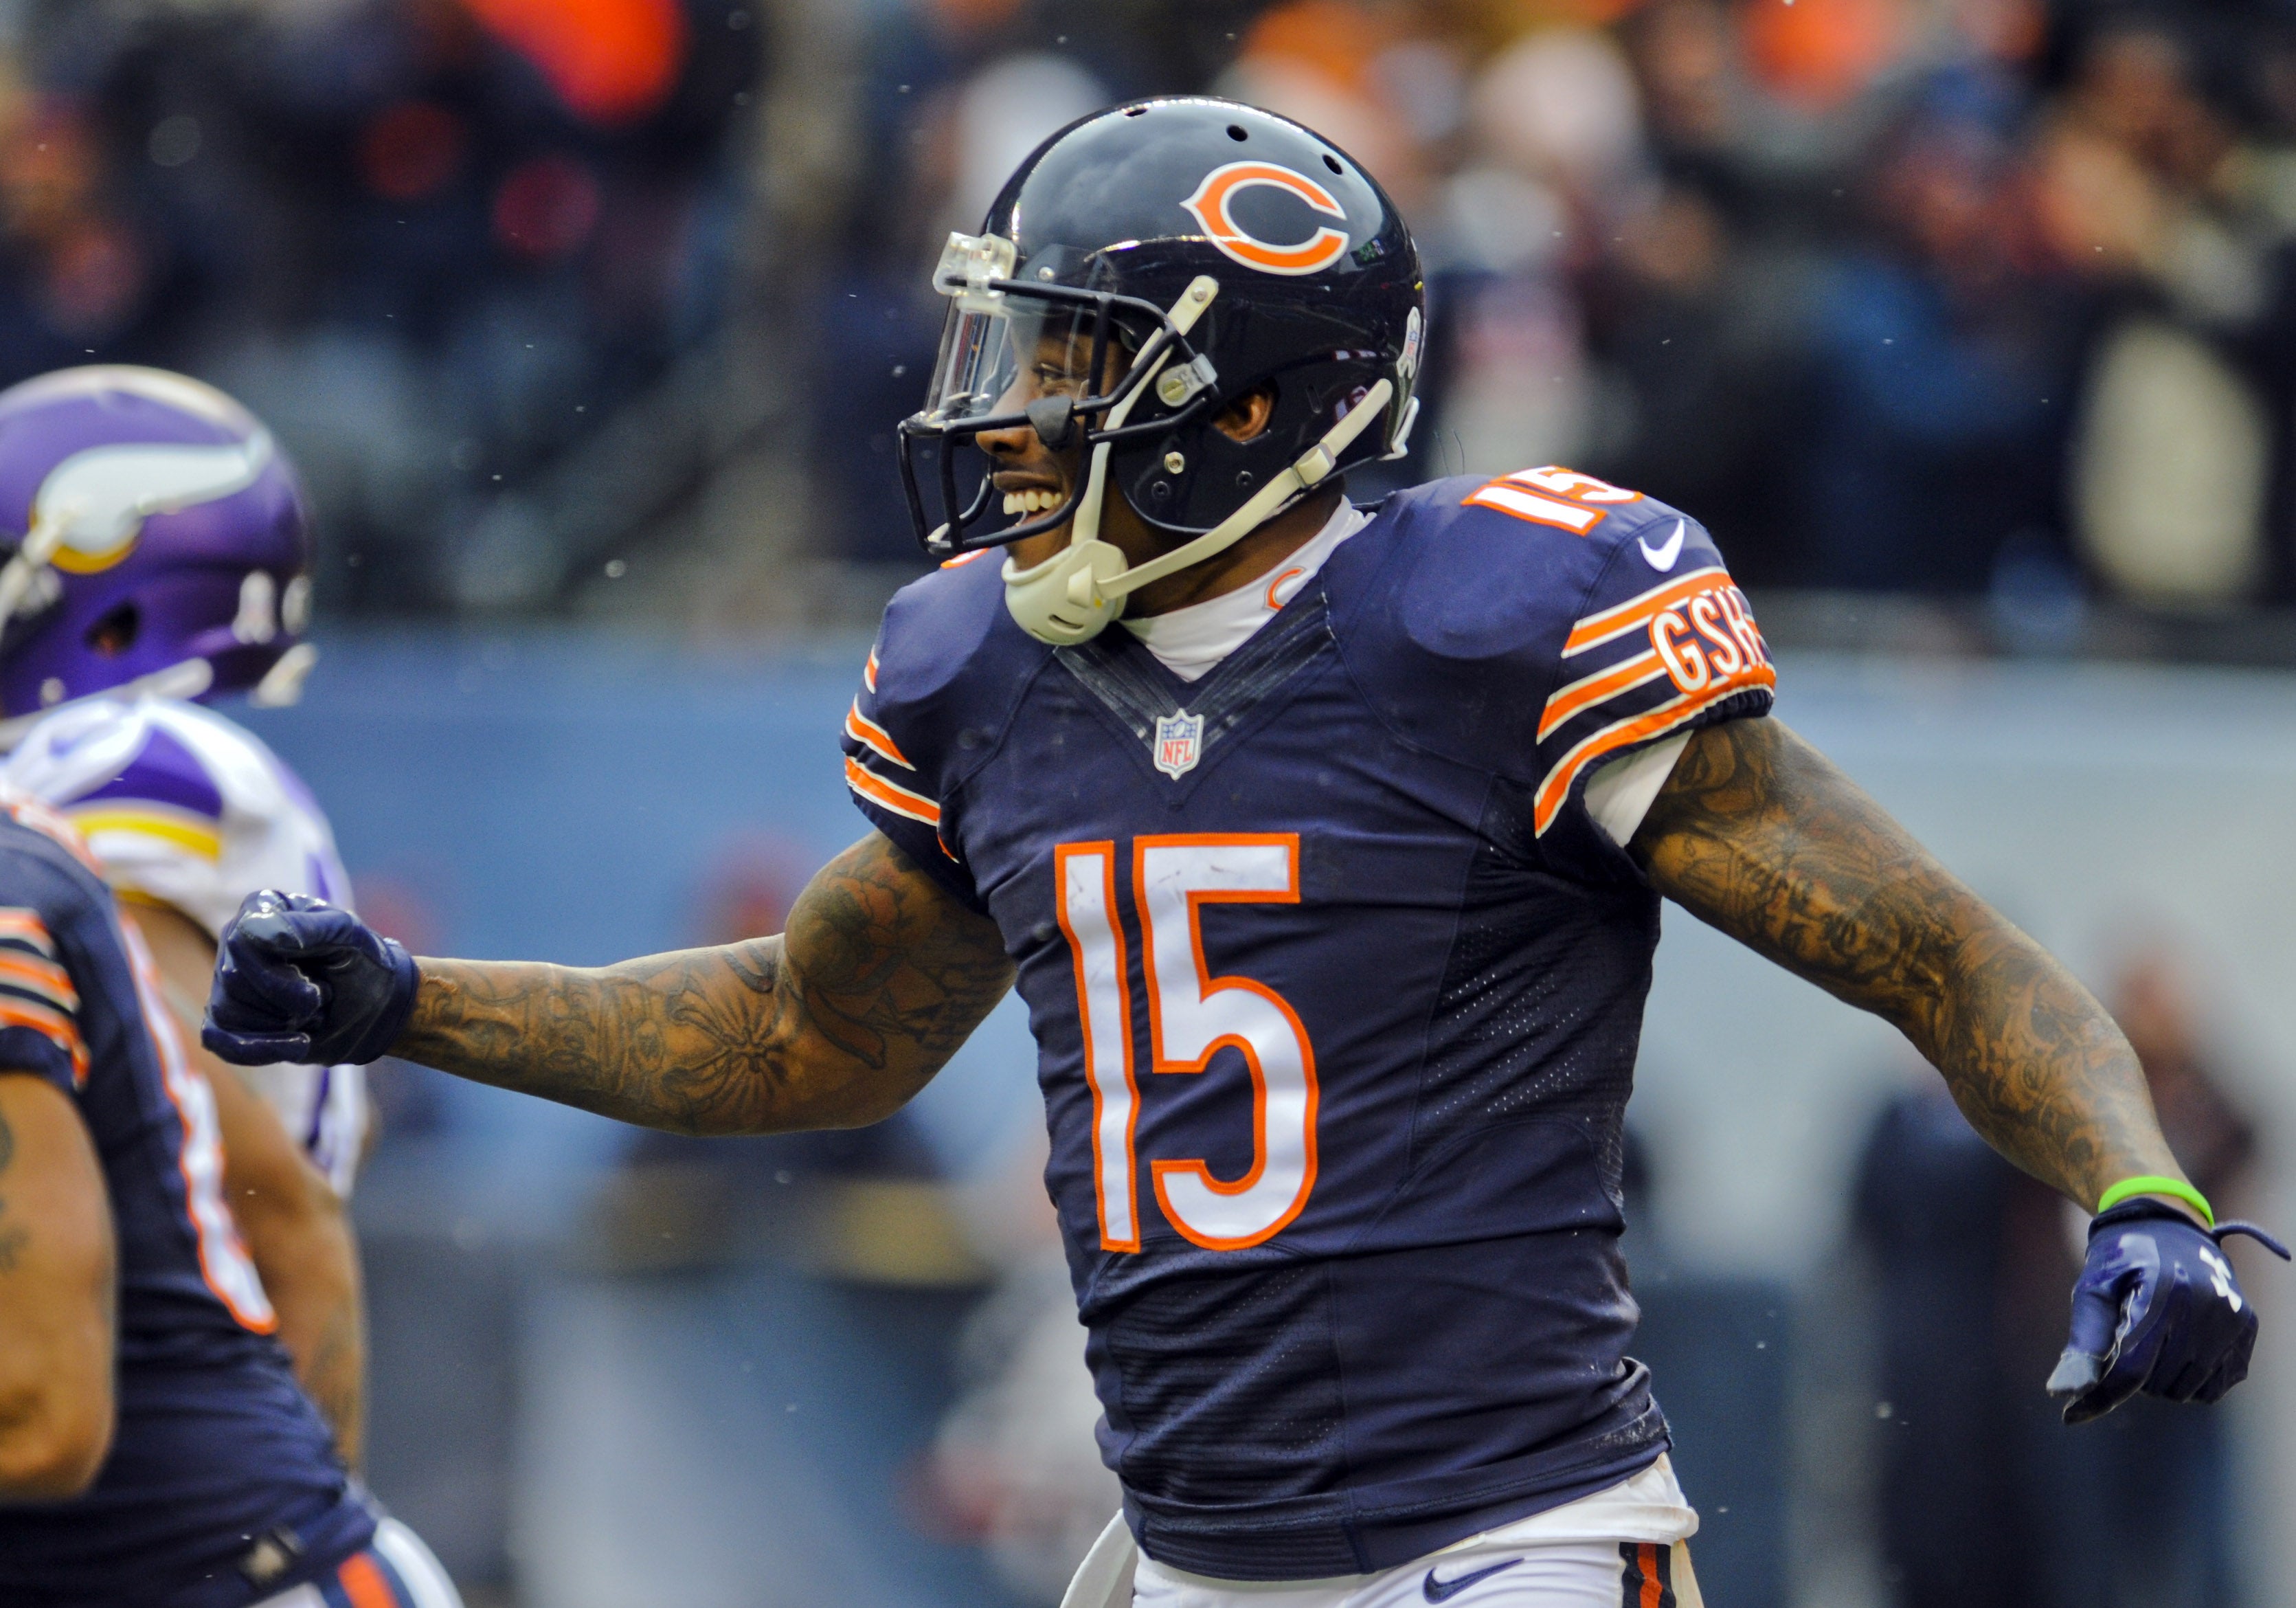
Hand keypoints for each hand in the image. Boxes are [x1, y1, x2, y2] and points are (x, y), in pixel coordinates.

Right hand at [202, 891, 419, 1067]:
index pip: (242, 943)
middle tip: (322, 995)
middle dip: (289, 1000)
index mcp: (260, 910)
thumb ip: (306, 927)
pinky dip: (259, 1050)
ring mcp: (229, 983)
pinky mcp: (231, 1022)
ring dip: (283, 1023)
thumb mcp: (348, 934)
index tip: (321, 978)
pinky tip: (299, 1046)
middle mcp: (237, 943)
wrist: (378, 1006)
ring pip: (228, 1013)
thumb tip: (250, 931)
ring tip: (315, 1012)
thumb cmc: (362, 961)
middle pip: (234, 982)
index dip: (280, 973)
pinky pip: (221, 1043)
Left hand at [2047, 1198, 2288, 1423]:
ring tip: (2151, 1340)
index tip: (2070, 1415)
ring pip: (2185, 1391)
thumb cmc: (2121, 1257)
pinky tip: (2176, 1350)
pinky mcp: (2246, 1328)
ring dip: (2159, 1380)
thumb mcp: (2093, 1287)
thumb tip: (2063, 1391)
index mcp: (2164, 1294)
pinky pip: (2215, 1387)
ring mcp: (2232, 1320)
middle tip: (2124, 1340)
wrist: (2168, 1223)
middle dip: (2129, 1375)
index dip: (2099, 1396)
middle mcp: (2206, 1309)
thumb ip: (2083, 1340)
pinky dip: (2190, 1381)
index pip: (2131, 1368)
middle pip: (2156, 1384)